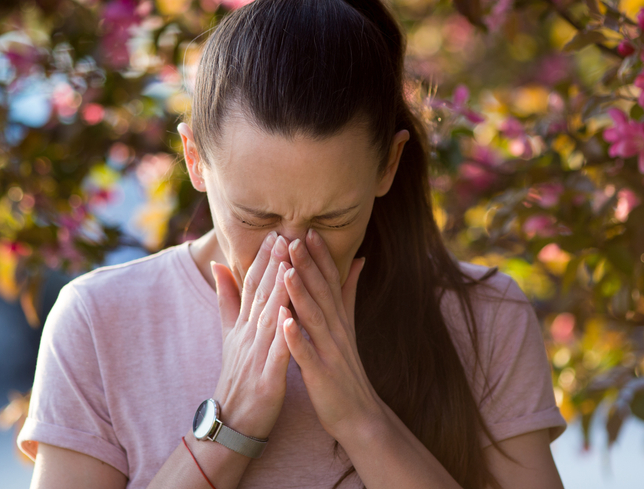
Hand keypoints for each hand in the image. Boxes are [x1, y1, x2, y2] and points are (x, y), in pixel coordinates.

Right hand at [211, 232, 293, 439]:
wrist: (230, 424)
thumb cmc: (237, 378)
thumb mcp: (229, 335)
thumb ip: (226, 300)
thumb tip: (217, 264)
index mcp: (242, 326)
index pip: (252, 285)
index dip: (263, 258)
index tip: (276, 231)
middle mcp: (247, 336)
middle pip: (260, 294)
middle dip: (272, 264)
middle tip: (285, 234)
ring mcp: (256, 357)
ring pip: (268, 317)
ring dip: (278, 289)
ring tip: (288, 263)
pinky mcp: (267, 380)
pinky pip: (276, 353)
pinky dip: (283, 333)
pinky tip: (290, 314)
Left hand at [282, 228, 381, 439]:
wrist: (359, 414)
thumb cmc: (346, 368)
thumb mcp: (349, 325)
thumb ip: (348, 293)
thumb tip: (359, 259)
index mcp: (338, 318)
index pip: (330, 280)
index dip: (320, 255)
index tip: (307, 229)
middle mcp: (336, 330)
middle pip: (322, 292)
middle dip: (308, 265)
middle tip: (294, 237)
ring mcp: (329, 352)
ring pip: (314, 318)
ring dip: (302, 295)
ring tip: (288, 271)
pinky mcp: (321, 374)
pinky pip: (307, 354)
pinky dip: (296, 338)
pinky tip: (284, 323)